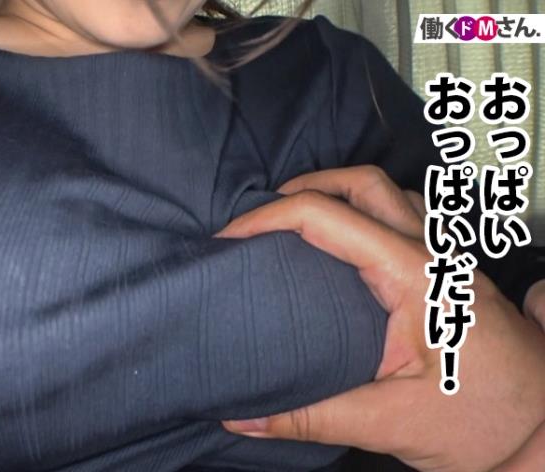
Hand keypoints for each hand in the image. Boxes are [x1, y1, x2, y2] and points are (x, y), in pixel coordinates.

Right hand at [216, 166, 544, 471]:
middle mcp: (434, 254)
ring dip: (335, 194)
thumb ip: (310, 417)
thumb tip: (242, 417)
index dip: (266, 219)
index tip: (227, 239)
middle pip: (360, 184)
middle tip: (255, 220)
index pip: (327, 218)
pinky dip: (365, 214)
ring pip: (386, 193)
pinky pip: (405, 218)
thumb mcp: (390, 423)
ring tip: (291, 223)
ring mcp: (447, 259)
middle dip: (300, 188)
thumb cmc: (485, 424)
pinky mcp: (450, 274)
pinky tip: (344, 246)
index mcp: (415, 276)